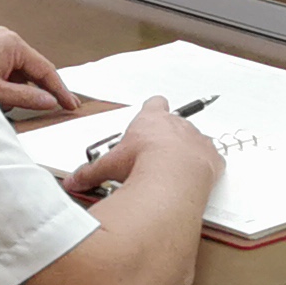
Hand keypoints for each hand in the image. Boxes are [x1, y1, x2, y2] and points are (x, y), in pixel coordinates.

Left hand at [0, 27, 74, 115]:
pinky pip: (5, 69)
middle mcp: (7, 38)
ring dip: (13, 90)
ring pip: (18, 72)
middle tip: (51, 106)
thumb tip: (48, 101)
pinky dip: (3, 84)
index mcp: (13, 44)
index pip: (46, 69)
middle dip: (33, 91)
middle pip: (33, 70)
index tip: (71, 103)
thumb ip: (25, 97)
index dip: (60, 89)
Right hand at [60, 97, 220, 201]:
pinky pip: (212, 158)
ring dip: (188, 151)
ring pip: (195, 140)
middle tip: (155, 157)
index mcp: (152, 120)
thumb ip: (89, 172)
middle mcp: (177, 125)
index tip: (150, 118)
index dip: (153, 110)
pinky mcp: (213, 158)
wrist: (172, 178)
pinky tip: (195, 178)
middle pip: (175, 124)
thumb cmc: (141, 163)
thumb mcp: (108, 166)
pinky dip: (205, 166)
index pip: (155, 103)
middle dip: (168, 137)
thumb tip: (71, 181)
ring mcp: (198, 139)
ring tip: (176, 170)